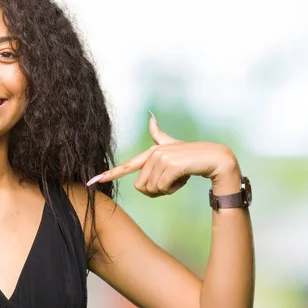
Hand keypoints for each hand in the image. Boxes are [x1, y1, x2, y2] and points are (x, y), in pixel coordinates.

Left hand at [86, 111, 239, 196]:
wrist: (215, 159)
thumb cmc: (194, 157)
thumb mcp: (174, 145)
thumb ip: (159, 134)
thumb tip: (150, 116)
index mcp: (151, 152)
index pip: (126, 166)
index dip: (109, 174)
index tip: (92, 181)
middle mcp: (153, 153)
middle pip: (140, 187)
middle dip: (156, 191)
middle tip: (173, 182)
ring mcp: (161, 157)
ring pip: (151, 189)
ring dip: (167, 190)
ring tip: (179, 178)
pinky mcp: (170, 163)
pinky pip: (162, 188)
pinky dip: (174, 189)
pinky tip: (184, 178)